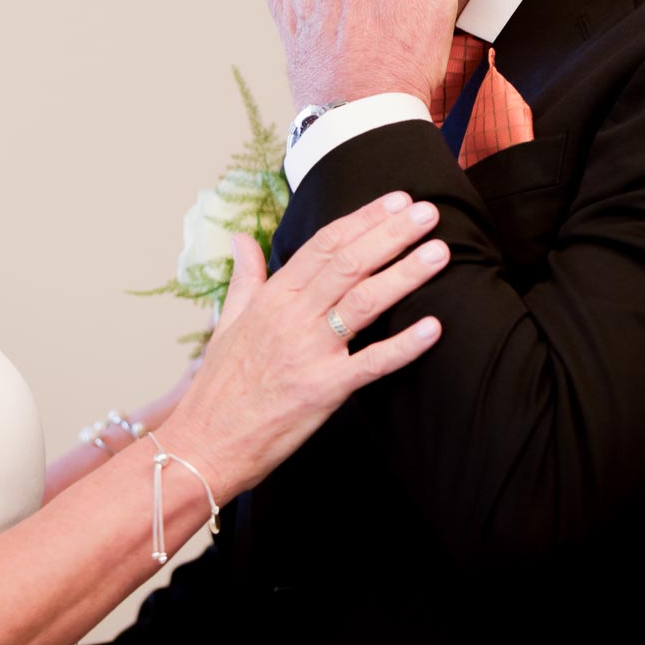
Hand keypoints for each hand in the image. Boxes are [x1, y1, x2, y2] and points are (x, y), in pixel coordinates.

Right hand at [156, 192, 445, 499]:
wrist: (205, 443)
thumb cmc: (219, 386)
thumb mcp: (228, 321)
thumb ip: (246, 276)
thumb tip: (242, 237)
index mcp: (272, 297)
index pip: (325, 245)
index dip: (364, 219)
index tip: (397, 200)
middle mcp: (291, 317)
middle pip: (349, 263)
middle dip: (392, 234)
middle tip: (429, 212)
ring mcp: (308, 352)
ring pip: (363, 302)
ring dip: (404, 275)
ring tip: (440, 252)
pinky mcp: (322, 390)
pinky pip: (370, 364)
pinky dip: (403, 346)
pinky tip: (433, 328)